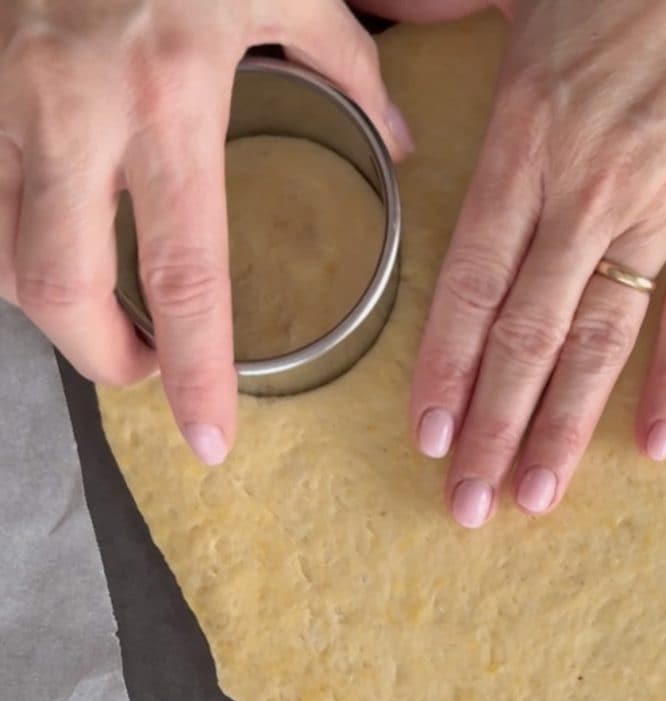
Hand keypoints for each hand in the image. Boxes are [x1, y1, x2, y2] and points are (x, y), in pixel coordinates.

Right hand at [0, 0, 411, 464]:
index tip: (209, 441)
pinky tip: (49, 238)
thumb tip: (397, 139)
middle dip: (102, 358)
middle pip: (56, 287)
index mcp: (168, 97)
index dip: (196, 374)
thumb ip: (347, 65)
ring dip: (49, 301)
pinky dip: (9, 239)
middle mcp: (70, 107)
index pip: (182, 276)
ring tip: (103, 311)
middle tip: (146, 373)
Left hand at [409, 0, 665, 526]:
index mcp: (525, 142)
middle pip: (528, 332)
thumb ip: (442, 12)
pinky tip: (651, 444)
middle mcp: (586, 190)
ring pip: (603, 337)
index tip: (429, 438)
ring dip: (566, 424)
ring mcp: (663, 207)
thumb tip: (377, 6)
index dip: (445, 368)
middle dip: (493, 426)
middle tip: (469, 504)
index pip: (470, 283)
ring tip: (538, 494)